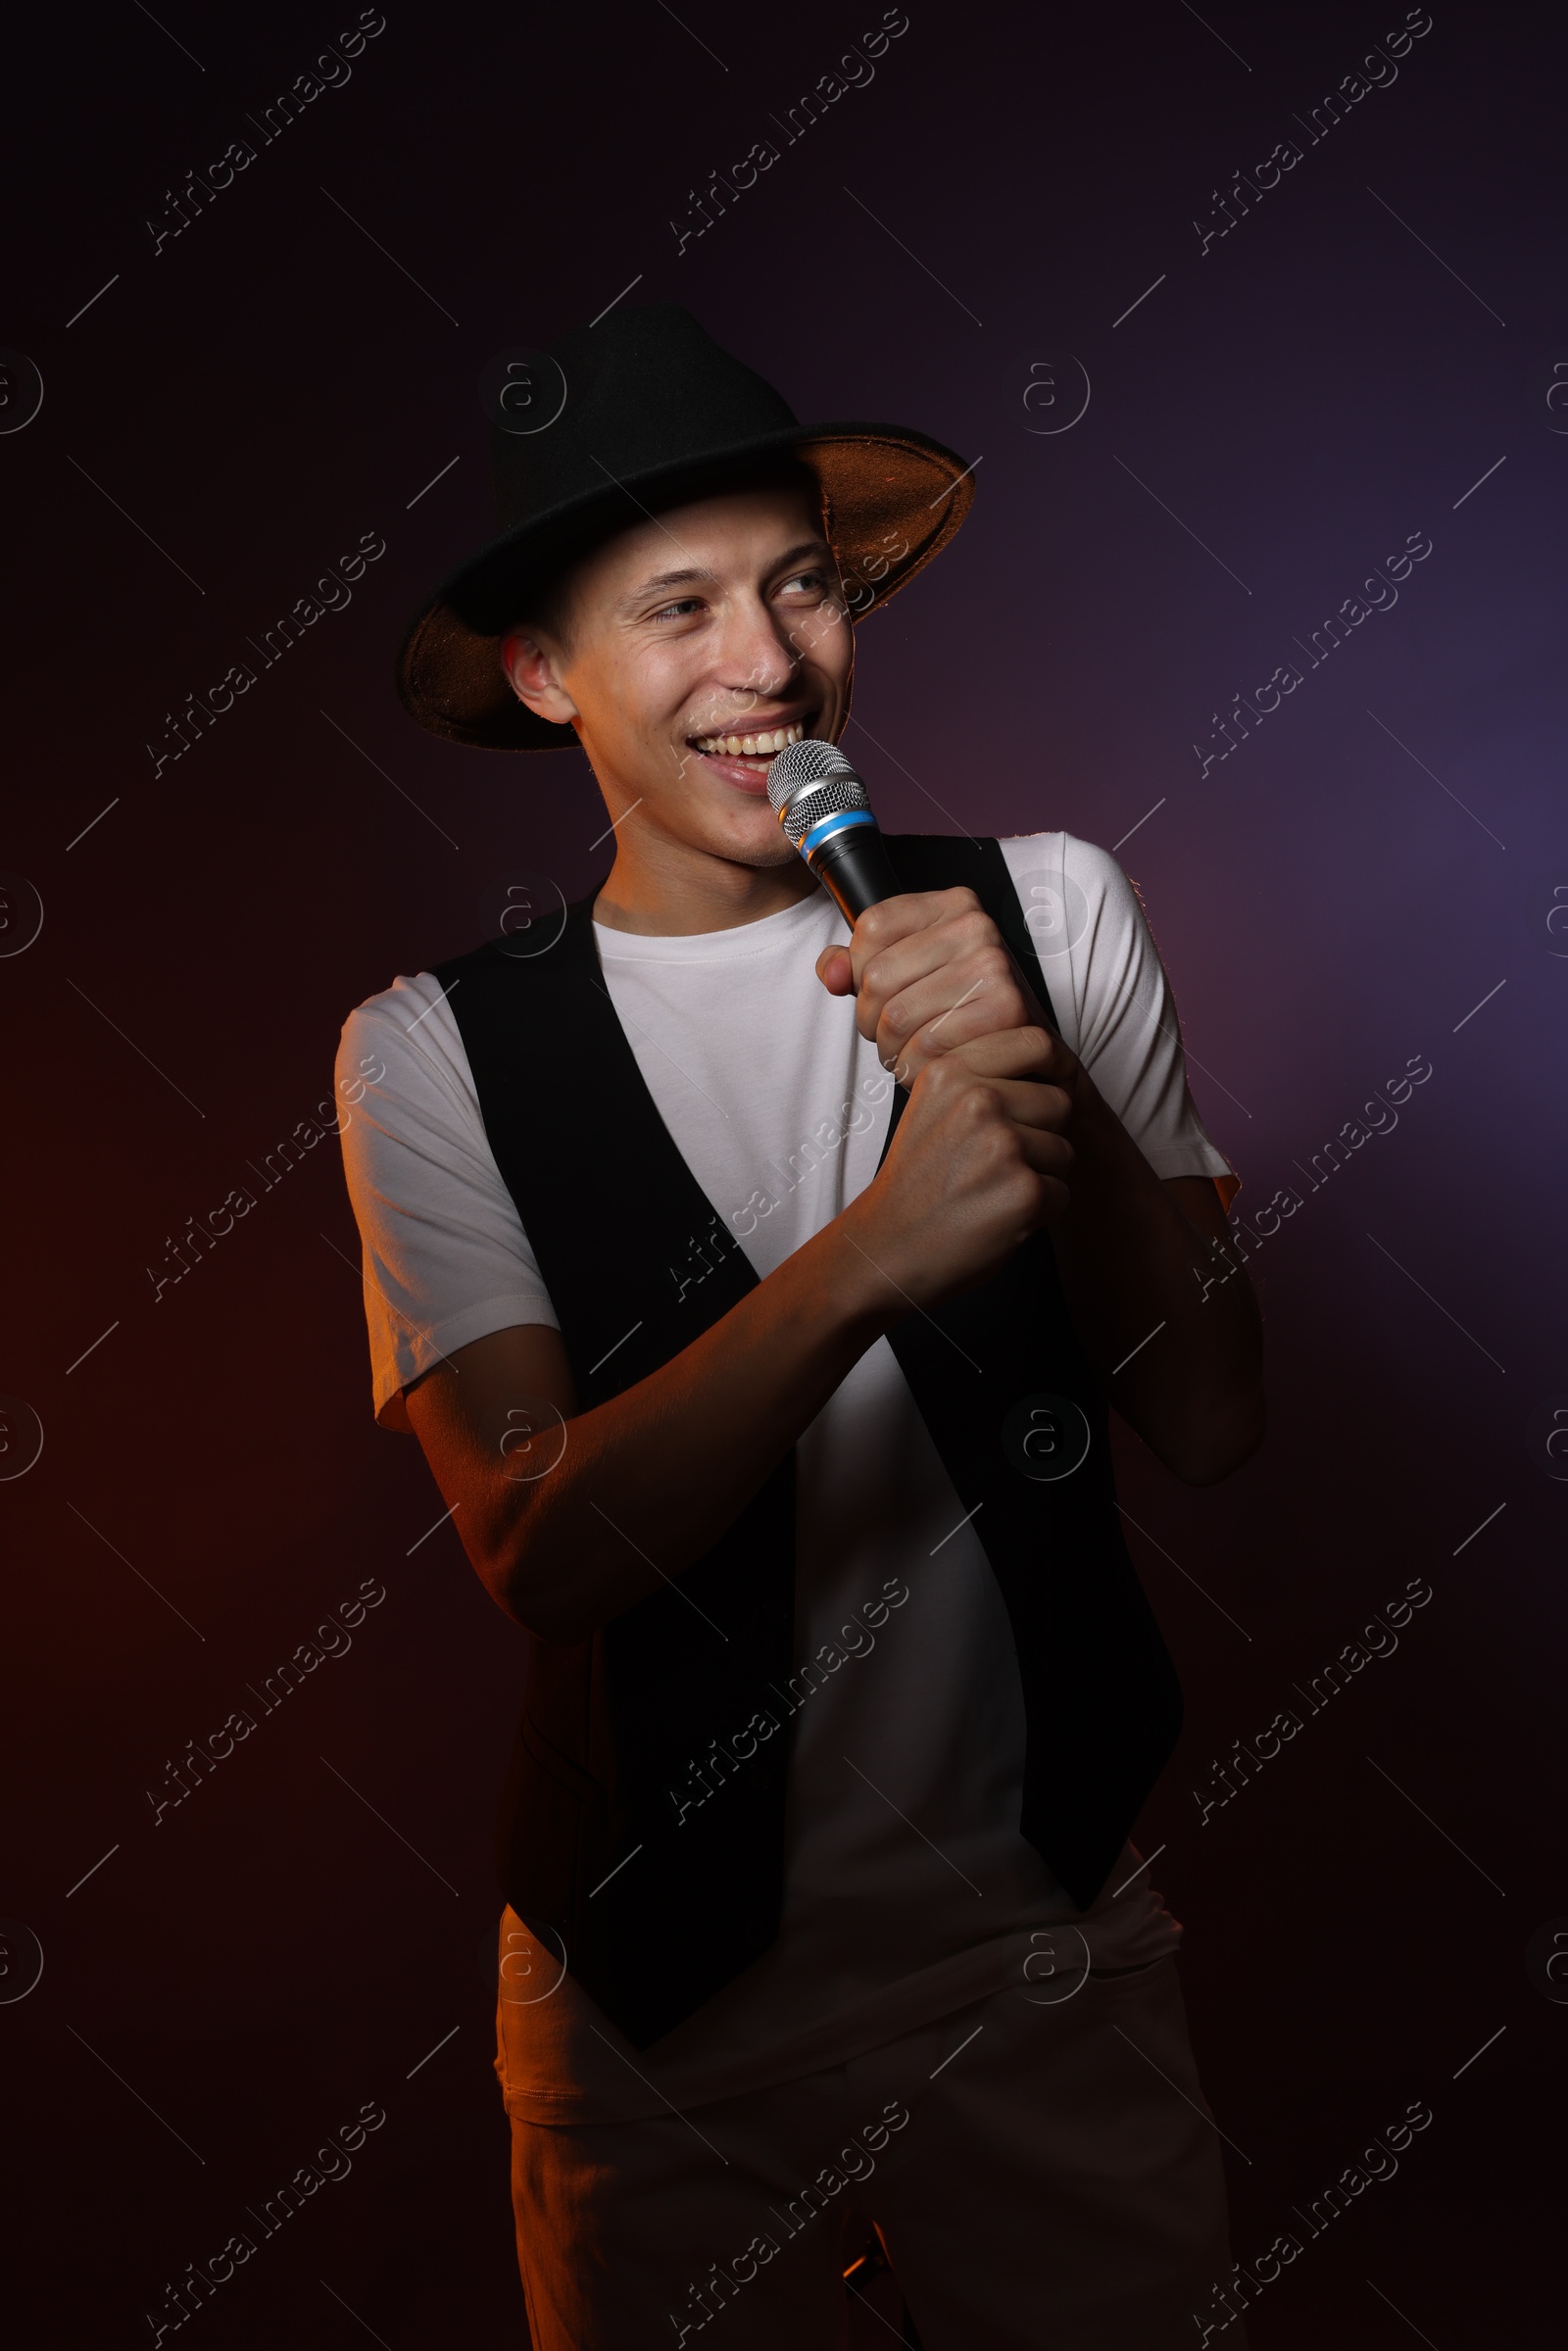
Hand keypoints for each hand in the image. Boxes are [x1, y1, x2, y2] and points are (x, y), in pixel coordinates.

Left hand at [815, 885, 1078, 1089]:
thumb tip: (830, 973)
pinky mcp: (1005, 1008)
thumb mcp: (915, 972)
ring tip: (910, 1053)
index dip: (861, 970)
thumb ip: (860, 965)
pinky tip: (932, 1066)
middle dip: (871, 1021)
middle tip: (893, 1037)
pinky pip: (926, 1047)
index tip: (882, 992)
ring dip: (891, 1051)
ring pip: (896, 1018)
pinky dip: (916, 1068)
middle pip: (877, 978)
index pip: (871, 927)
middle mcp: (976, 925)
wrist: (1028, 1053)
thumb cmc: (966, 1009)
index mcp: (953, 903)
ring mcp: (994, 964)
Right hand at [841, 1026, 1073, 1310]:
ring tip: (990, 1190)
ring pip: (1064, 1151)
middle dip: (1041, 1135)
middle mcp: (978, 1100)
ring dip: (1039, 1176)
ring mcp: (1003, 1145)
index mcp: (951, 1071)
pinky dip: (1037, 1212)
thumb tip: (1051, 1061)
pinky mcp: (1025, 1191)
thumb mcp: (931, 1107)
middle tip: (995, 1164)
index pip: (1036, 1043)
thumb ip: (980, 1076)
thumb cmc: (917, 1182)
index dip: (1048, 1071)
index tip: (1039, 1095)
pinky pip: (1062, 1193)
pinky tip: (995, 1216)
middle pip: (1059, 1102)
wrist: (888, 1248)